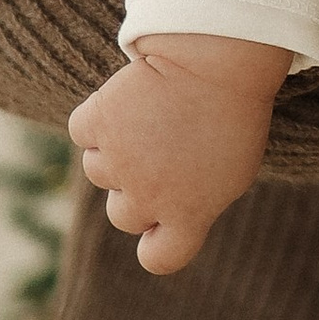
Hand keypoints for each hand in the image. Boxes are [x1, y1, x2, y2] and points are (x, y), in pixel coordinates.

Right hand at [68, 32, 293, 271]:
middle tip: (160, 151)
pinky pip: (83, 131)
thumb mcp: (233, 171)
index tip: (157, 228)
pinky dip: (98, 117)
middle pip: (122, 215)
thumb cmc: (234, 113)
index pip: (160, 259)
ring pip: (98, 171)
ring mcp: (118, 162)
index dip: (155, 243)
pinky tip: (127, 100)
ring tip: (151, 118)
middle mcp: (147, 197)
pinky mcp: (96, 124)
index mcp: (189, 215)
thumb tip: (163, 220)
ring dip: (116, 150)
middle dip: (134, 190)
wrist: (219, 60)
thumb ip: (196, 202)